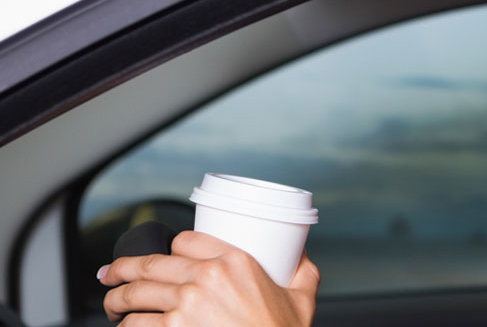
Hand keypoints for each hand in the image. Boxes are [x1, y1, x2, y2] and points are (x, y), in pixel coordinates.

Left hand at [99, 231, 317, 325]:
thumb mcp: (302, 297)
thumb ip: (303, 272)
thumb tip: (300, 258)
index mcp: (236, 262)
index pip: (186, 240)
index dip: (170, 245)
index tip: (164, 254)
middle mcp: (206, 278)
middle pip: (149, 263)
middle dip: (122, 268)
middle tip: (111, 274)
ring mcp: (185, 306)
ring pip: (134, 294)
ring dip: (115, 301)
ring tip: (112, 306)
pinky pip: (135, 326)